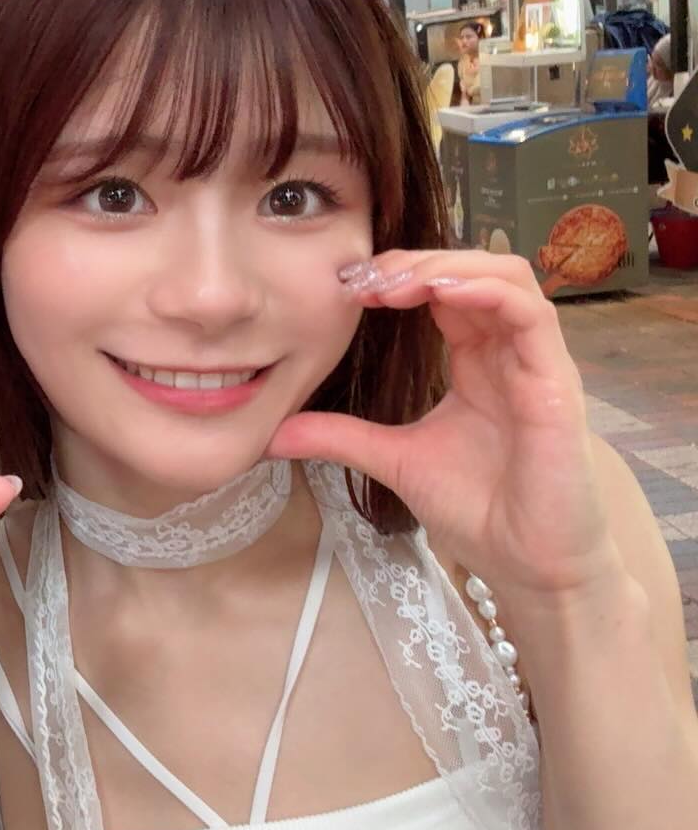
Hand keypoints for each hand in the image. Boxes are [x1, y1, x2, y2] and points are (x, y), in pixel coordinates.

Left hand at [267, 250, 615, 603]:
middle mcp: (508, 352)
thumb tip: (273, 434)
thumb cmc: (481, 511)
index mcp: (475, 361)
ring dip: (446, 265)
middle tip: (361, 279)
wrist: (529, 567)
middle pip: (472, 269)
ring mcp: (536, 363)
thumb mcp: (394, 460)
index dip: (397, 275)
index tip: (346, 288)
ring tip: (392, 282)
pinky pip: (531, 314)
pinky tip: (438, 292)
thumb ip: (340, 437)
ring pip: (506, 276)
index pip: (442, 289)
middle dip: (414, 261)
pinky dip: (486, 290)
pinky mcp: (556, 382)